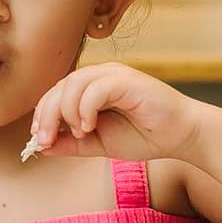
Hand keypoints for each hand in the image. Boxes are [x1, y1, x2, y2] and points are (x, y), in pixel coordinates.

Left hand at [29, 63, 204, 161]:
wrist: (182, 137)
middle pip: (60, 86)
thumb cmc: (144, 136)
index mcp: (92, 86)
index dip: (42, 114)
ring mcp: (114, 75)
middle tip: (44, 140)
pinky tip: (89, 127)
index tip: (38, 139)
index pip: (56, 92)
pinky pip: (95, 88)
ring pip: (73, 83)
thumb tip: (41, 147)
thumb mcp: (99, 145)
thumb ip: (71, 144)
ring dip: (66, 112)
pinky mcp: (127, 80)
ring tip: (78, 133)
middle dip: (46, 114)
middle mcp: (101, 75)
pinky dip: (85, 109)